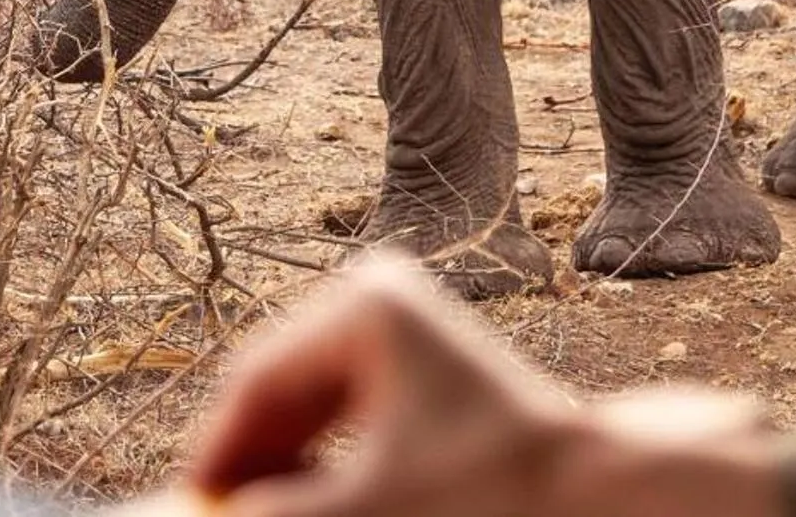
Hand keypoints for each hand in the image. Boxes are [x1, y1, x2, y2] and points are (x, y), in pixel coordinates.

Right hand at [136, 257, 785, 516]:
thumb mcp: (364, 511)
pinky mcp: (418, 371)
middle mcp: (378, 300)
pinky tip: (318, 505)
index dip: (215, 458)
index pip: (254, 381)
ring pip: (306, 414)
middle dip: (252, 469)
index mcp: (364, 304)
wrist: (599, 495)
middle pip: (278, 395)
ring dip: (284, 475)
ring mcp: (400, 332)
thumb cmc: (495, 491)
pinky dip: (323, 471)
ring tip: (267, 514)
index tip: (196, 512)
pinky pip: (342, 424)